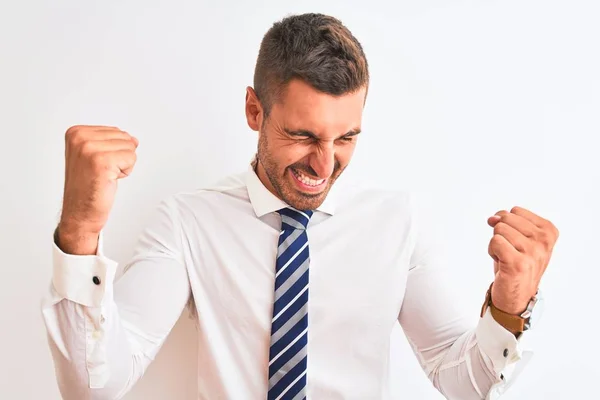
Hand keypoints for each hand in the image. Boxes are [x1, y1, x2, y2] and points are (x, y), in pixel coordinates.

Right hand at [58, 125, 137, 253]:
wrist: (79, 213)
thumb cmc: (87, 187)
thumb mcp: (94, 156)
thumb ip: (112, 143)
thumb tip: (134, 139)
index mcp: (75, 133)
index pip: (116, 131)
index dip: (113, 151)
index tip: (97, 165)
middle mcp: (80, 138)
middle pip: (124, 137)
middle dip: (120, 157)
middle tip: (102, 172)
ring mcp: (89, 149)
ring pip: (129, 147)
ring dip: (122, 165)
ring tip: (104, 176)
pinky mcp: (102, 162)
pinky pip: (131, 158)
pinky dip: (125, 172)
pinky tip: (109, 179)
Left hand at [487, 206, 558, 314]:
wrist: (517, 295)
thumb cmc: (516, 264)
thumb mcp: (517, 237)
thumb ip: (507, 221)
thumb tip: (492, 218)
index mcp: (549, 231)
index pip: (515, 211)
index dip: (508, 225)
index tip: (517, 243)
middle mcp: (544, 241)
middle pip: (506, 218)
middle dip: (501, 234)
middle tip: (510, 251)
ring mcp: (532, 252)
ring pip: (499, 230)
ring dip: (497, 245)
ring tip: (507, 258)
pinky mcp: (517, 263)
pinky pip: (494, 241)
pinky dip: (492, 252)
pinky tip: (502, 263)